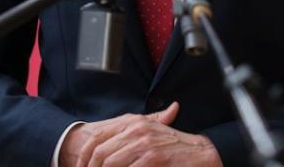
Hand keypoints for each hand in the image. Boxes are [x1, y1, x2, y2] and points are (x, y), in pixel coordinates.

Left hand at [60, 102, 221, 166]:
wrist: (200, 152)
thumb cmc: (174, 146)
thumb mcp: (152, 131)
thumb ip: (131, 131)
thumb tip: (100, 143)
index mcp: (133, 121)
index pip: (96, 137)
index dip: (83, 157)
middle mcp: (136, 129)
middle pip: (99, 152)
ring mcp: (144, 144)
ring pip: (109, 163)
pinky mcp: (152, 158)